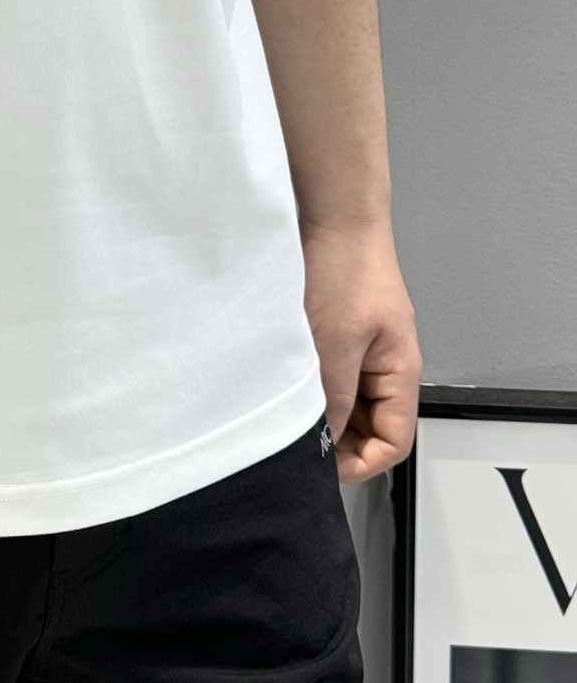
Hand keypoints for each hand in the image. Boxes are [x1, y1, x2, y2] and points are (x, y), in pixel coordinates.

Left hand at [301, 218, 420, 482]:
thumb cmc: (345, 269)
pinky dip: (308, 385)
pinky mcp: (336, 332)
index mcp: (399, 372)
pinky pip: (327, 374)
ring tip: (285, 411)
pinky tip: (282, 382)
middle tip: (295, 442)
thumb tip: (323, 445)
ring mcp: (360, 348)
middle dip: (337, 440)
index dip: (361, 463)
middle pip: (368, 427)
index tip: (322, 467)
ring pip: (343, 401)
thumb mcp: (336, 343)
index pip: (393, 443)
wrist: (333, 215)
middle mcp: (384, 365)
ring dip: (318, 410)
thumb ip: (332, 398)